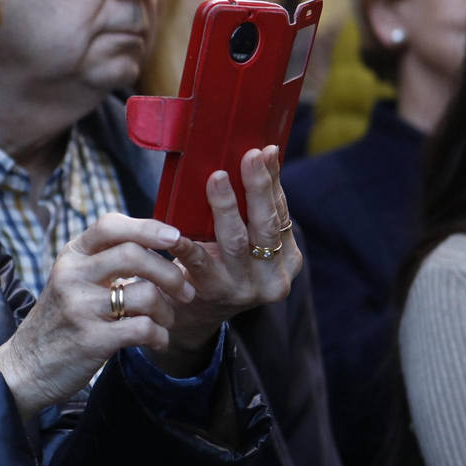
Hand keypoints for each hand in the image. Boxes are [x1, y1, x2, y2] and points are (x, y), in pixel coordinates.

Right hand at [0, 214, 195, 420]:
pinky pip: (143, 329)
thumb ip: (103, 261)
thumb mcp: (71, 280)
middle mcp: (73, 275)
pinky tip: (157, 341)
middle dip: (170, 273)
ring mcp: (80, 307)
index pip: (110, 225)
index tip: (176, 238)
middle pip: (134, 255)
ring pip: (144, 293)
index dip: (148, 227)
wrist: (25, 368)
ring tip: (165, 322)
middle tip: (185, 290)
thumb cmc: (59, 322)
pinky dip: (160, 336)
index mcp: (71, 256)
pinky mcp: (91, 339)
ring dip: (167, 311)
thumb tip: (153, 242)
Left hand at [145, 145, 301, 376]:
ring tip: (217, 178)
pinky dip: (187, 245)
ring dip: (225, 207)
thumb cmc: (219, 264)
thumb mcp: (245, 242)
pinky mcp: (212, 294)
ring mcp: (243, 289)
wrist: (191, 315)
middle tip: (249, 155)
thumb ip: (251, 211)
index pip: (281, 213)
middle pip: (266, 225)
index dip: (274, 181)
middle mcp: (272, 277)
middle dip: (257, 187)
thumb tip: (258, 152)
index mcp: (287, 259)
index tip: (266, 150)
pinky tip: (177, 230)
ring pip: (236, 241)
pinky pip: (199, 264)